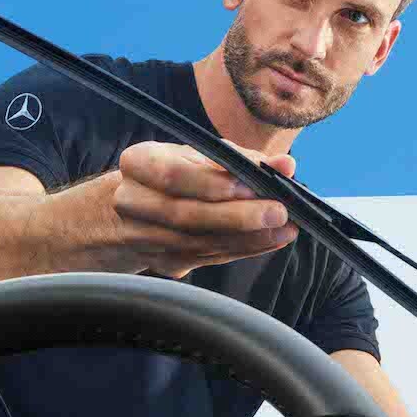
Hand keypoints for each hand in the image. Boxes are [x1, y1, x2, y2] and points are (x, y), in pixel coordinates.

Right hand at [101, 141, 299, 277]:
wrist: (131, 210)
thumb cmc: (173, 173)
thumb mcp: (197, 155)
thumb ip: (241, 158)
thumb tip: (285, 165)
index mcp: (137, 163)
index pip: (172, 174)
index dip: (212, 183)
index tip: (251, 184)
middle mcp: (132, 201)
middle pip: (185, 214)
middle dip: (237, 215)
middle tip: (279, 212)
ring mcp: (142, 236)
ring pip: (197, 242)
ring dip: (246, 238)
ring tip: (282, 229)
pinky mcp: (160, 262)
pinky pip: (205, 259)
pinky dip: (242, 250)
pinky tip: (268, 241)